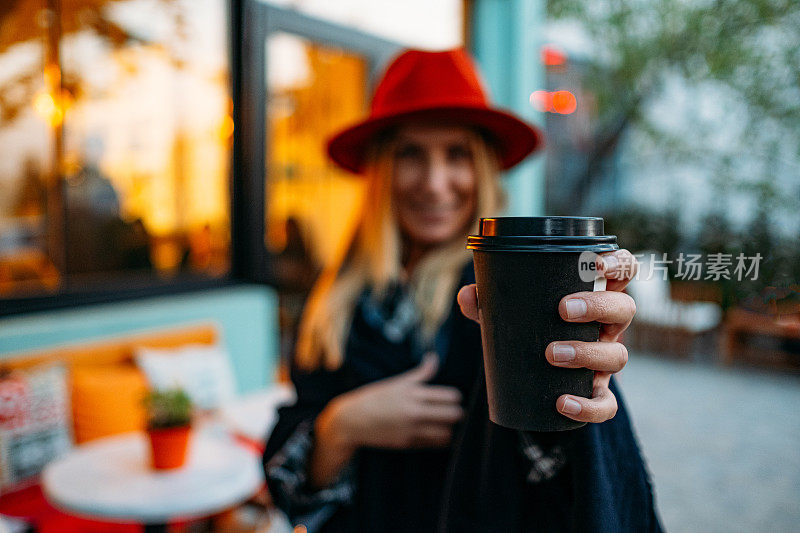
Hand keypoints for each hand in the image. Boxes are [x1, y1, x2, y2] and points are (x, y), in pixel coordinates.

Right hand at [322, 354, 463, 449]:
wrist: (353, 420)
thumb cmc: (375, 397)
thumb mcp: (398, 382)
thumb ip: (421, 373)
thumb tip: (434, 357)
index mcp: (413, 393)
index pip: (451, 396)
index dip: (455, 397)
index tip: (451, 398)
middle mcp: (414, 411)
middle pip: (454, 415)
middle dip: (457, 413)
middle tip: (452, 411)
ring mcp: (412, 429)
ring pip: (448, 433)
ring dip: (450, 428)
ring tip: (445, 424)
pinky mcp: (408, 444)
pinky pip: (434, 445)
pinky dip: (439, 440)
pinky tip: (435, 433)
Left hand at [456, 249, 638, 423]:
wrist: (532, 375)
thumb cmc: (529, 329)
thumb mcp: (510, 313)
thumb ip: (488, 302)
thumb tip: (468, 295)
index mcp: (594, 295)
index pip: (623, 270)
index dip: (618, 263)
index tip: (594, 264)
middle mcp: (608, 326)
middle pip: (624, 309)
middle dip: (598, 306)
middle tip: (563, 310)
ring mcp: (606, 359)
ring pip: (618, 356)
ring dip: (587, 353)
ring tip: (552, 355)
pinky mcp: (599, 393)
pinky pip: (607, 404)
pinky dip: (588, 406)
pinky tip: (563, 403)